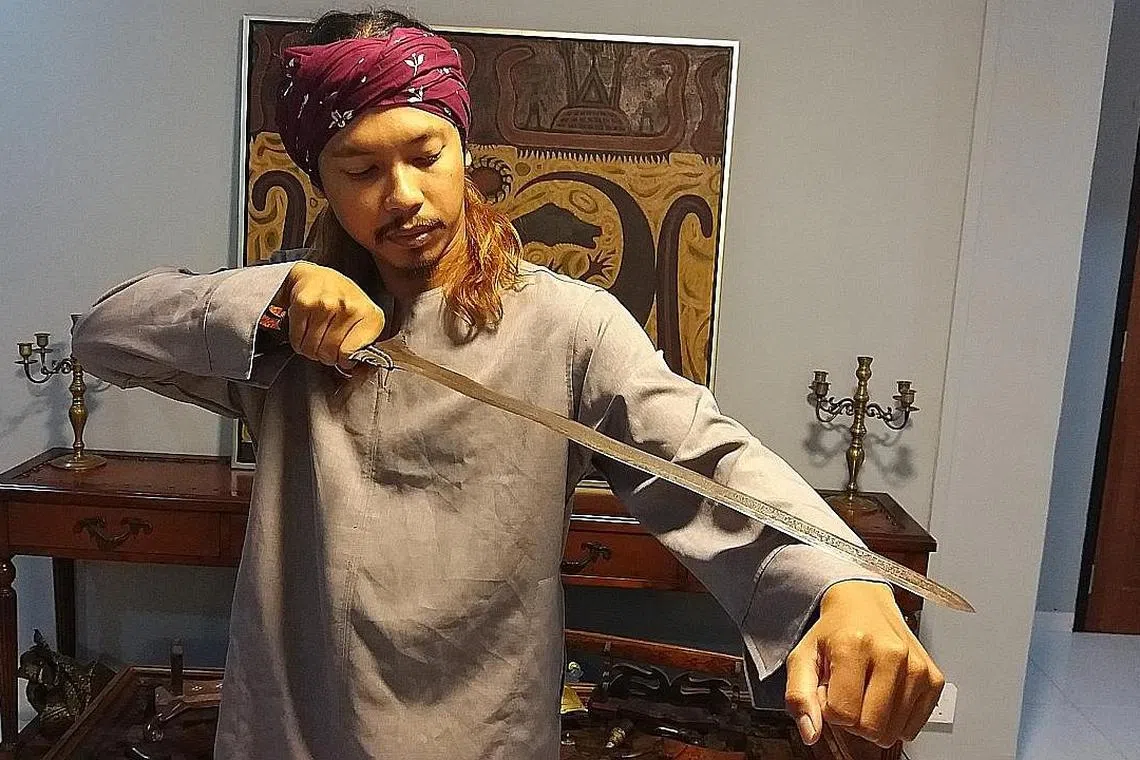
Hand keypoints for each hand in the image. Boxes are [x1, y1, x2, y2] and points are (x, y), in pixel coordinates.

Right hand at [277, 261, 385, 369]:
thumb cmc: (341, 301)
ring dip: (310, 349)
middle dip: (324, 355)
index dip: (343, 360)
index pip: (351, 355)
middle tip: (324, 346)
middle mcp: (349, 307)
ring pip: (312, 348)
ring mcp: (327, 304)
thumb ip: (362, 344)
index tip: (341, 356)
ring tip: (314, 337)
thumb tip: (350, 369)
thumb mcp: (362, 320)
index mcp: (370, 314)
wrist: (316, 276)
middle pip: (329, 353)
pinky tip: (304, 330)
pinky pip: (297, 339)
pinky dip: (297, 340)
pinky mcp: (304, 303)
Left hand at [784, 580, 944, 747]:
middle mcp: (891, 654)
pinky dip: (896, 721)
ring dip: (874, 721)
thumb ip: (799, 696)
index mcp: (854, 646)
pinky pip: (913, 728)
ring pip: (892, 732)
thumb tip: (810, 734)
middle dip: (852, 720)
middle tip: (847, 693)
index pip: (842, 713)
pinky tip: (885, 696)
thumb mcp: (803, 657)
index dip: (829, 710)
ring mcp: (916, 667)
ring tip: (865, 691)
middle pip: (871, 728)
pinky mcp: (933, 678)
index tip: (830, 690)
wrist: (865, 603)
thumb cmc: (833, 632)